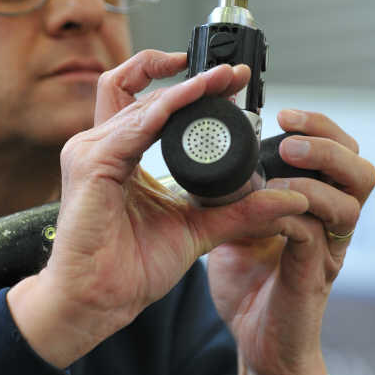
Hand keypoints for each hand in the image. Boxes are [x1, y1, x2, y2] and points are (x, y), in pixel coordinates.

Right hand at [8, 51, 308, 368]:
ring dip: (184, 88)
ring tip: (221, 81)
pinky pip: (132, 126)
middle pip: (139, 88)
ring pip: (138, 100)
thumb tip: (285, 199)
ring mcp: (89, 151)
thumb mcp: (195, 230)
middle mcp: (98, 145)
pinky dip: (166, 110)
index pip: (147, 102)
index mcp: (117, 154)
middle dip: (187, 74)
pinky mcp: (89, 164)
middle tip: (232, 73)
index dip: (185, 85)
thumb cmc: (129, 269)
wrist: (99, 301)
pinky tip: (192, 100)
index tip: (229, 82)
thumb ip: (236, 211)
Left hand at [207, 109, 374, 374]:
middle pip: (361, 169)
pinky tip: (269, 205)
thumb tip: (209, 153)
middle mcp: (331, 224)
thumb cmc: (249, 283)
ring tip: (286, 160)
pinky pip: (316, 236)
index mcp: (317, 205)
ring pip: (351, 201)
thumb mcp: (236, 224)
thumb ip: (233, 192)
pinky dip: (294, 213)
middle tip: (289, 133)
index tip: (283, 113)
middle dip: (327, 142)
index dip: (318, 127)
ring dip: (317, 175)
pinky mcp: (313, 276)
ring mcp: (328, 251)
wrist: (255, 344)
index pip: (338, 152)